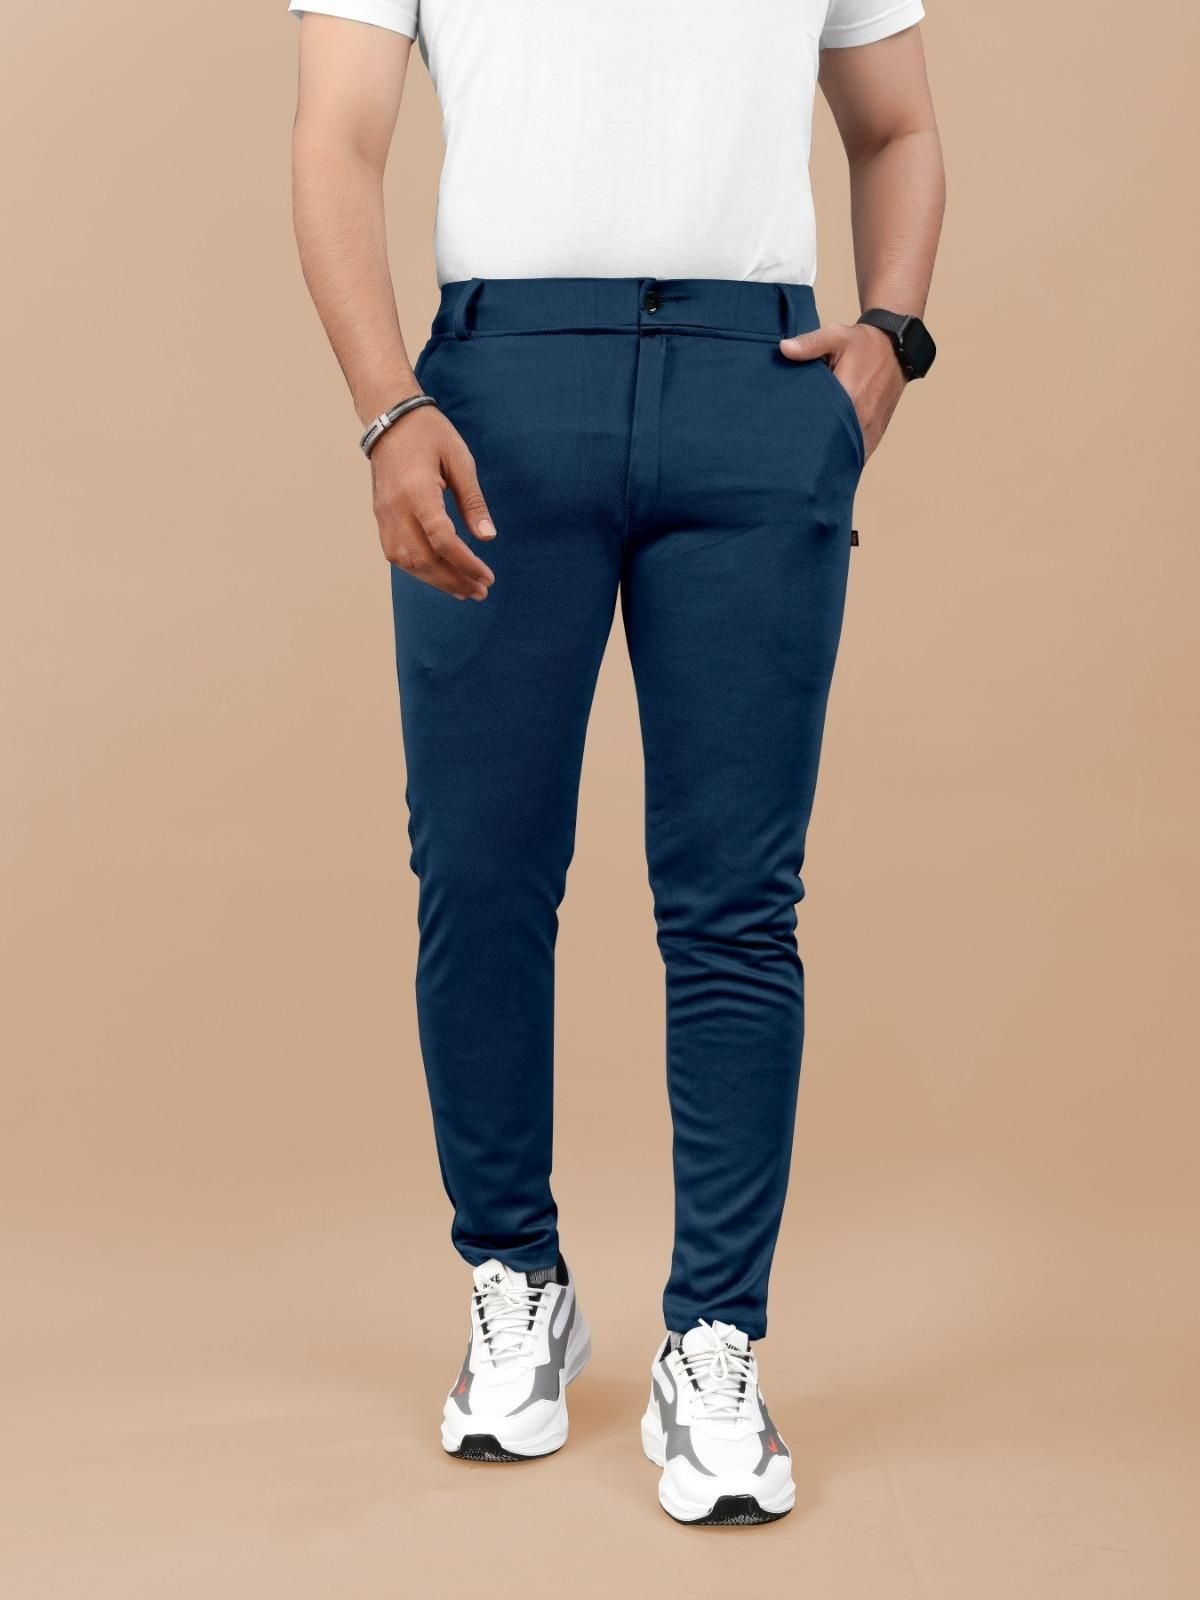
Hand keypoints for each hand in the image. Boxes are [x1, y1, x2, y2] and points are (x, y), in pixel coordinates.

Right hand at [370, 402, 496, 600]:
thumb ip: (472, 501)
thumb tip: (487, 537)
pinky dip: (419, 570)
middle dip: (454, 580)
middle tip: (480, 592)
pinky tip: (440, 575)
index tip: (487, 577)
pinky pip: (396, 554)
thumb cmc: (430, 434)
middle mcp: (395, 508)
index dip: (466, 563)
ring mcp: (384, 515)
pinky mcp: (380, 517)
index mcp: (417, 491)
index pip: (442, 540)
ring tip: (463, 590)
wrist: (390, 419)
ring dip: (436, 581)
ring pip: (407, 562)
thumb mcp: (460, 460)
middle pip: (424, 559)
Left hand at [780, 322, 905, 460]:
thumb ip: (810, 344)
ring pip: (845, 455)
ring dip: (828, 459)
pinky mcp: (875, 434)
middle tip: (790, 454)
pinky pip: (858, 455)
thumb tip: (784, 348)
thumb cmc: (863, 343)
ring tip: (805, 463)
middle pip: (831, 447)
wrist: (896, 349)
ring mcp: (870, 429)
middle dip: (811, 452)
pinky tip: (826, 463)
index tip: (786, 439)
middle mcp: (862, 419)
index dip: (801, 435)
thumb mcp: (836, 336)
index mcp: (850, 397)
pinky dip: (843, 459)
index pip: (820, 427)